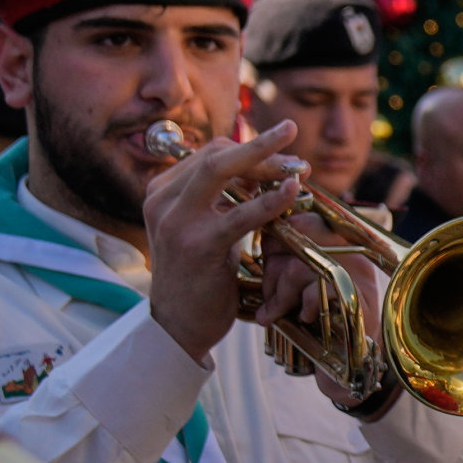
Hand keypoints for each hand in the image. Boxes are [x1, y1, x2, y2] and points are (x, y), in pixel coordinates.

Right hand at [143, 122, 309, 359]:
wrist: (178, 327)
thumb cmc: (199, 277)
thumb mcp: (205, 228)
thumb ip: (222, 199)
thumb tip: (263, 167)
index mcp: (162, 192)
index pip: (209, 154)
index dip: (250, 149)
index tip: (283, 155)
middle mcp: (162, 201)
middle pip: (215, 155)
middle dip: (260, 145)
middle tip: (292, 135)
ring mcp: (176, 222)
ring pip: (222, 172)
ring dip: (267, 164)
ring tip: (300, 165)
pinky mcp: (197, 245)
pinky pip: (239, 214)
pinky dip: (269, 200)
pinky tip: (292, 192)